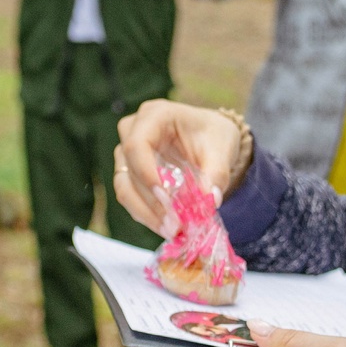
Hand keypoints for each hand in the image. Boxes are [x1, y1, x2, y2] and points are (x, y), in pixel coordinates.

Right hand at [114, 99, 251, 232]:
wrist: (211, 139)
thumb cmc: (213, 136)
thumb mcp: (222, 149)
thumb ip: (216, 173)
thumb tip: (210, 201)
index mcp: (154, 115)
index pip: (137, 144)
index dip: (146, 173)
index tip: (166, 200)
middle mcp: (133, 131)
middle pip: (128, 170)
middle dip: (150, 202)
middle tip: (174, 226)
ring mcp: (127, 153)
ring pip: (124, 187)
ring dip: (145, 213)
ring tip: (171, 231)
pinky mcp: (130, 172)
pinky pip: (131, 196)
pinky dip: (147, 214)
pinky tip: (167, 227)